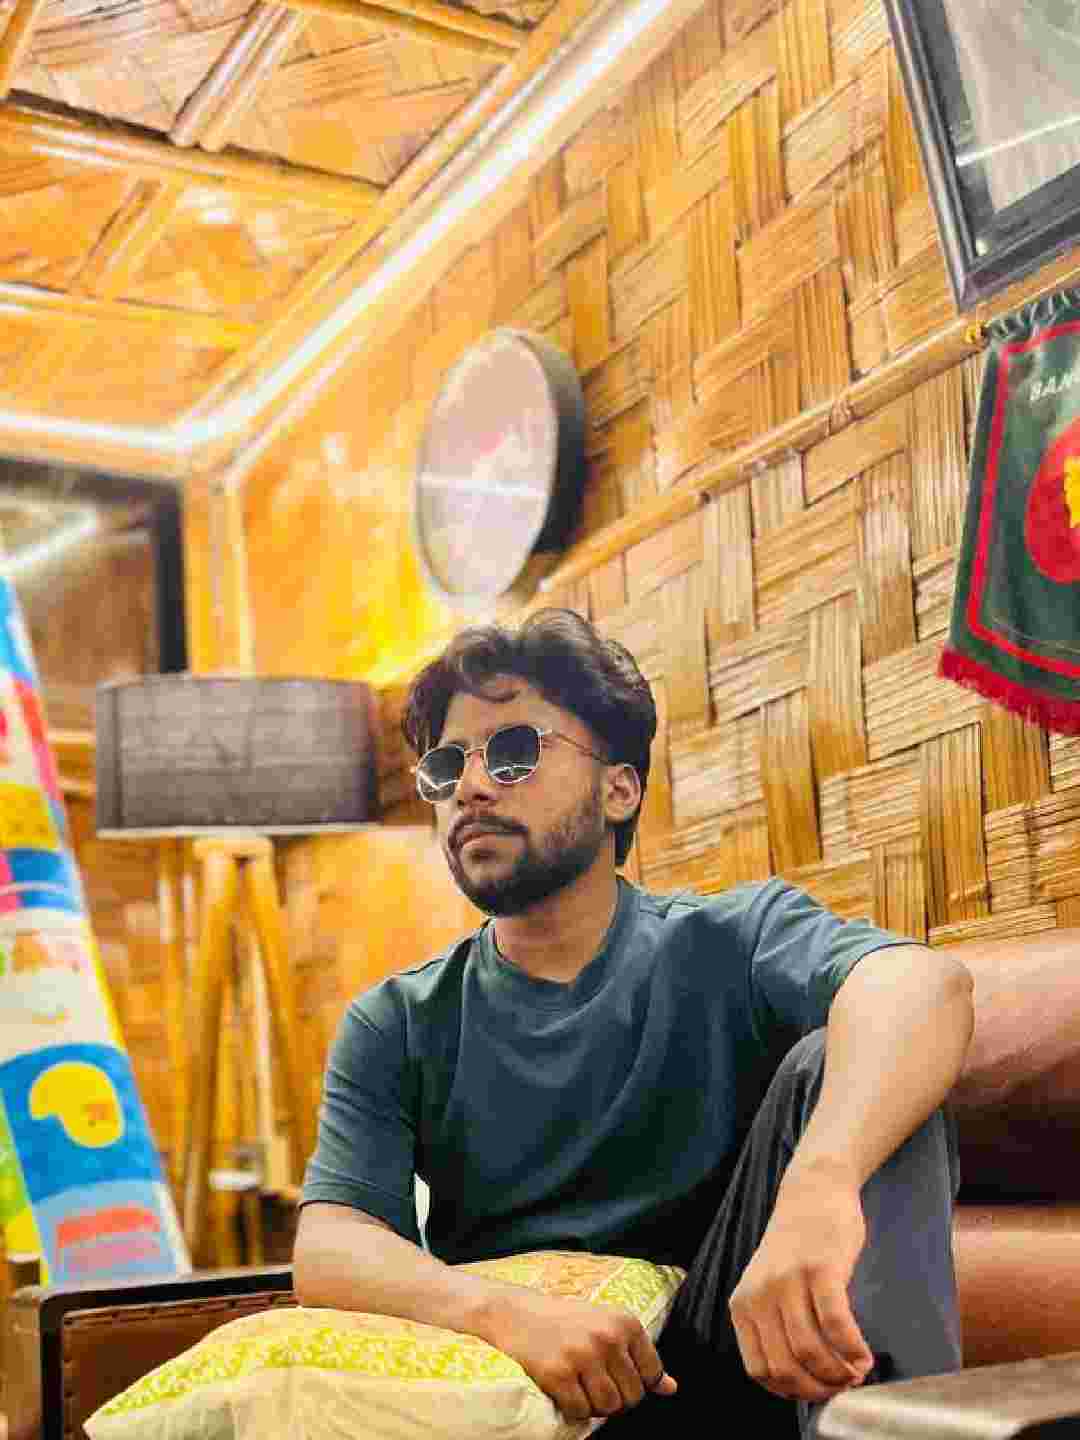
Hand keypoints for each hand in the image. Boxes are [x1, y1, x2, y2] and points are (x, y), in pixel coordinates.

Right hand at [482, 1288, 676, 1420]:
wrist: (515, 1313)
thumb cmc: (566, 1322)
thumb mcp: (607, 1327)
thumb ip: (639, 1357)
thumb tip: (672, 1388)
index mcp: (625, 1322)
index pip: (651, 1375)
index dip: (634, 1383)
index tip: (614, 1374)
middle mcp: (608, 1337)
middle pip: (632, 1397)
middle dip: (615, 1398)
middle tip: (593, 1382)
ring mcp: (582, 1355)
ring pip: (609, 1408)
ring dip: (594, 1406)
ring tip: (580, 1385)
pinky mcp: (558, 1374)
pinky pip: (580, 1412)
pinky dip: (573, 1408)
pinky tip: (563, 1388)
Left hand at [729, 1164, 874, 1401]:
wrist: (813, 1190)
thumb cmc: (798, 1246)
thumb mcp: (769, 1286)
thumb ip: (776, 1324)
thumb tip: (803, 1380)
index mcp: (742, 1303)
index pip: (759, 1370)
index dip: (791, 1391)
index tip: (816, 1391)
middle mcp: (759, 1294)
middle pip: (785, 1367)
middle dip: (819, 1389)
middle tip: (843, 1386)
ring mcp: (788, 1280)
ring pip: (809, 1351)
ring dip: (839, 1374)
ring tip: (857, 1371)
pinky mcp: (820, 1268)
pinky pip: (836, 1324)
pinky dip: (853, 1349)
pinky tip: (864, 1355)